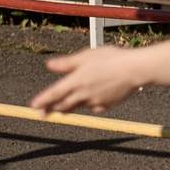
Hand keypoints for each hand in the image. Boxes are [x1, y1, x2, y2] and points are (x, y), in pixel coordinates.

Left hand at [32, 48, 149, 114]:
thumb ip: (67, 63)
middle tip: (43, 113)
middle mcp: (82, 94)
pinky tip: (95, 98)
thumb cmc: (112, 58)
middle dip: (52, 109)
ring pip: (77, 107)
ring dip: (68, 108)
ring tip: (63, 109)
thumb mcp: (88, 55)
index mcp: (75, 81)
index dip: (42, 101)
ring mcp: (93, 102)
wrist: (135, 70)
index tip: (33, 106)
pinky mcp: (105, 106)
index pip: (53, 94)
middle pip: (62, 105)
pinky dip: (91, 104)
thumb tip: (49, 65)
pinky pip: (94, 107)